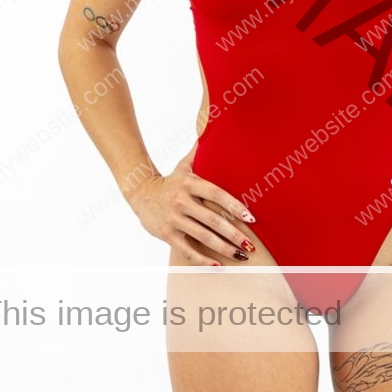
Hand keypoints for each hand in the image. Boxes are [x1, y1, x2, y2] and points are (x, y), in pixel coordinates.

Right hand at [125, 143, 256, 264]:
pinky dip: (203, 259)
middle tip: (251, 245)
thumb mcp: (184, 164)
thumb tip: (212, 126)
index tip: (251, 218)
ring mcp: (175, 219)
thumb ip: (200, 151)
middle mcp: (183, 202)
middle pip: (213, 220)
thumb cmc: (171, 180)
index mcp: (191, 184)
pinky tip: (218, 265)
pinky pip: (187, 250)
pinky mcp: (167, 234)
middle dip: (234, 234)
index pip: (217, 195)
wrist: (140, 193)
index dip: (234, 206)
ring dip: (224, 248)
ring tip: (242, 255)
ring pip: (203, 237)